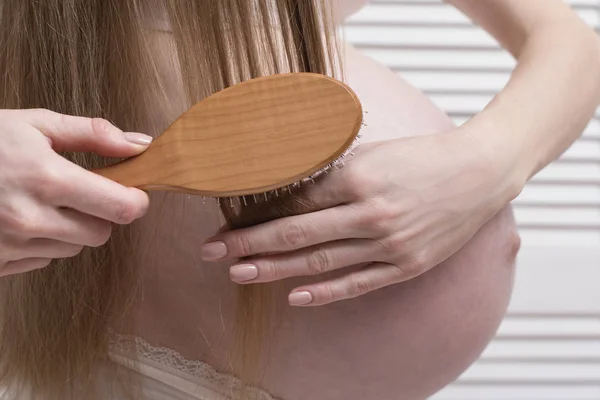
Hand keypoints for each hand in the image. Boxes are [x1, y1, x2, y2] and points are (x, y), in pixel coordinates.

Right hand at [0, 109, 151, 276]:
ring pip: (72, 248)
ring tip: (41, 201)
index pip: (121, 208)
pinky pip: (41, 260)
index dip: (135, 200)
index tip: (132, 192)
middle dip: (100, 214)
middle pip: (101, 234)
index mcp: (47, 179)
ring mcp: (11, 245)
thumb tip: (139, 145)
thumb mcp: (33, 124)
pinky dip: (41, 243)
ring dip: (69, 228)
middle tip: (81, 193)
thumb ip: (92, 134)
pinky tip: (20, 219)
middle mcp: (31, 219)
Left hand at [202, 129, 520, 305]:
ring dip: (276, 270)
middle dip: (250, 244)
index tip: (228, 222)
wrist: (480, 173)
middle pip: (298, 234)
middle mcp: (370, 214)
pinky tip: (295, 297)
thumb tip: (289, 190)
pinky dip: (325, 292)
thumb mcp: (373, 153)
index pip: (294, 202)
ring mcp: (390, 244)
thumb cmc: (423, 158)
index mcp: (359, 179)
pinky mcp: (406, 266)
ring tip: (240, 274)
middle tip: (213, 252)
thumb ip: (332, 173)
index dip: (257, 214)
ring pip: (321, 262)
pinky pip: (358, 283)